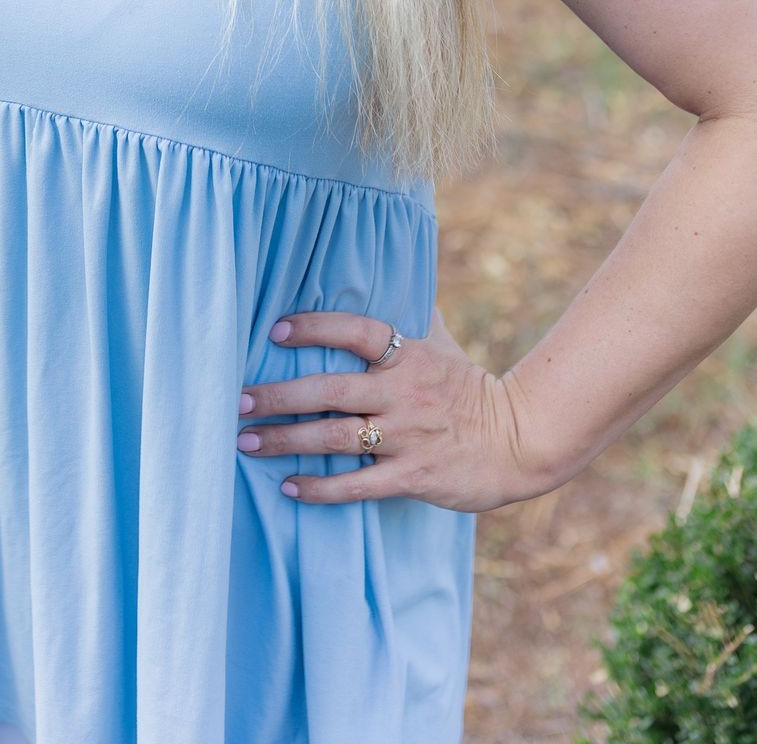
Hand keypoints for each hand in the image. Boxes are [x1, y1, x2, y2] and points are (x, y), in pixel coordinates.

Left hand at [236, 304, 554, 510]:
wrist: (517, 442)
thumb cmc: (469, 388)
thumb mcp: (440, 343)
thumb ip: (408, 315)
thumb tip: (385, 270)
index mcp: (408, 354)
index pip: (356, 332)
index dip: (315, 327)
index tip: (275, 330)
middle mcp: (403, 392)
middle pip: (330, 390)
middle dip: (279, 395)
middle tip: (239, 399)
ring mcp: (407, 436)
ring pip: (335, 437)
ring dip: (286, 440)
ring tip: (246, 440)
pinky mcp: (412, 477)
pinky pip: (357, 485)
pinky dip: (320, 486)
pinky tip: (288, 485)